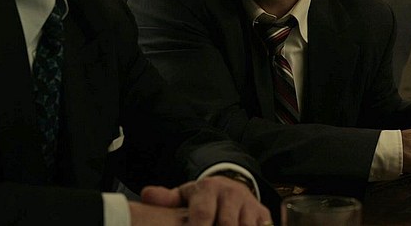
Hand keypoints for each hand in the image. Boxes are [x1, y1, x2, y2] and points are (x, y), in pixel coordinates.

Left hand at [138, 176, 270, 225]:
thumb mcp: (185, 195)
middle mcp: (232, 194)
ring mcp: (250, 205)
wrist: (232, 188)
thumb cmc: (204, 198)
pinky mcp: (263, 215)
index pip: (203, 214)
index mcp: (210, 188)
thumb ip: (167, 198)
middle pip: (227, 225)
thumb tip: (147, 195)